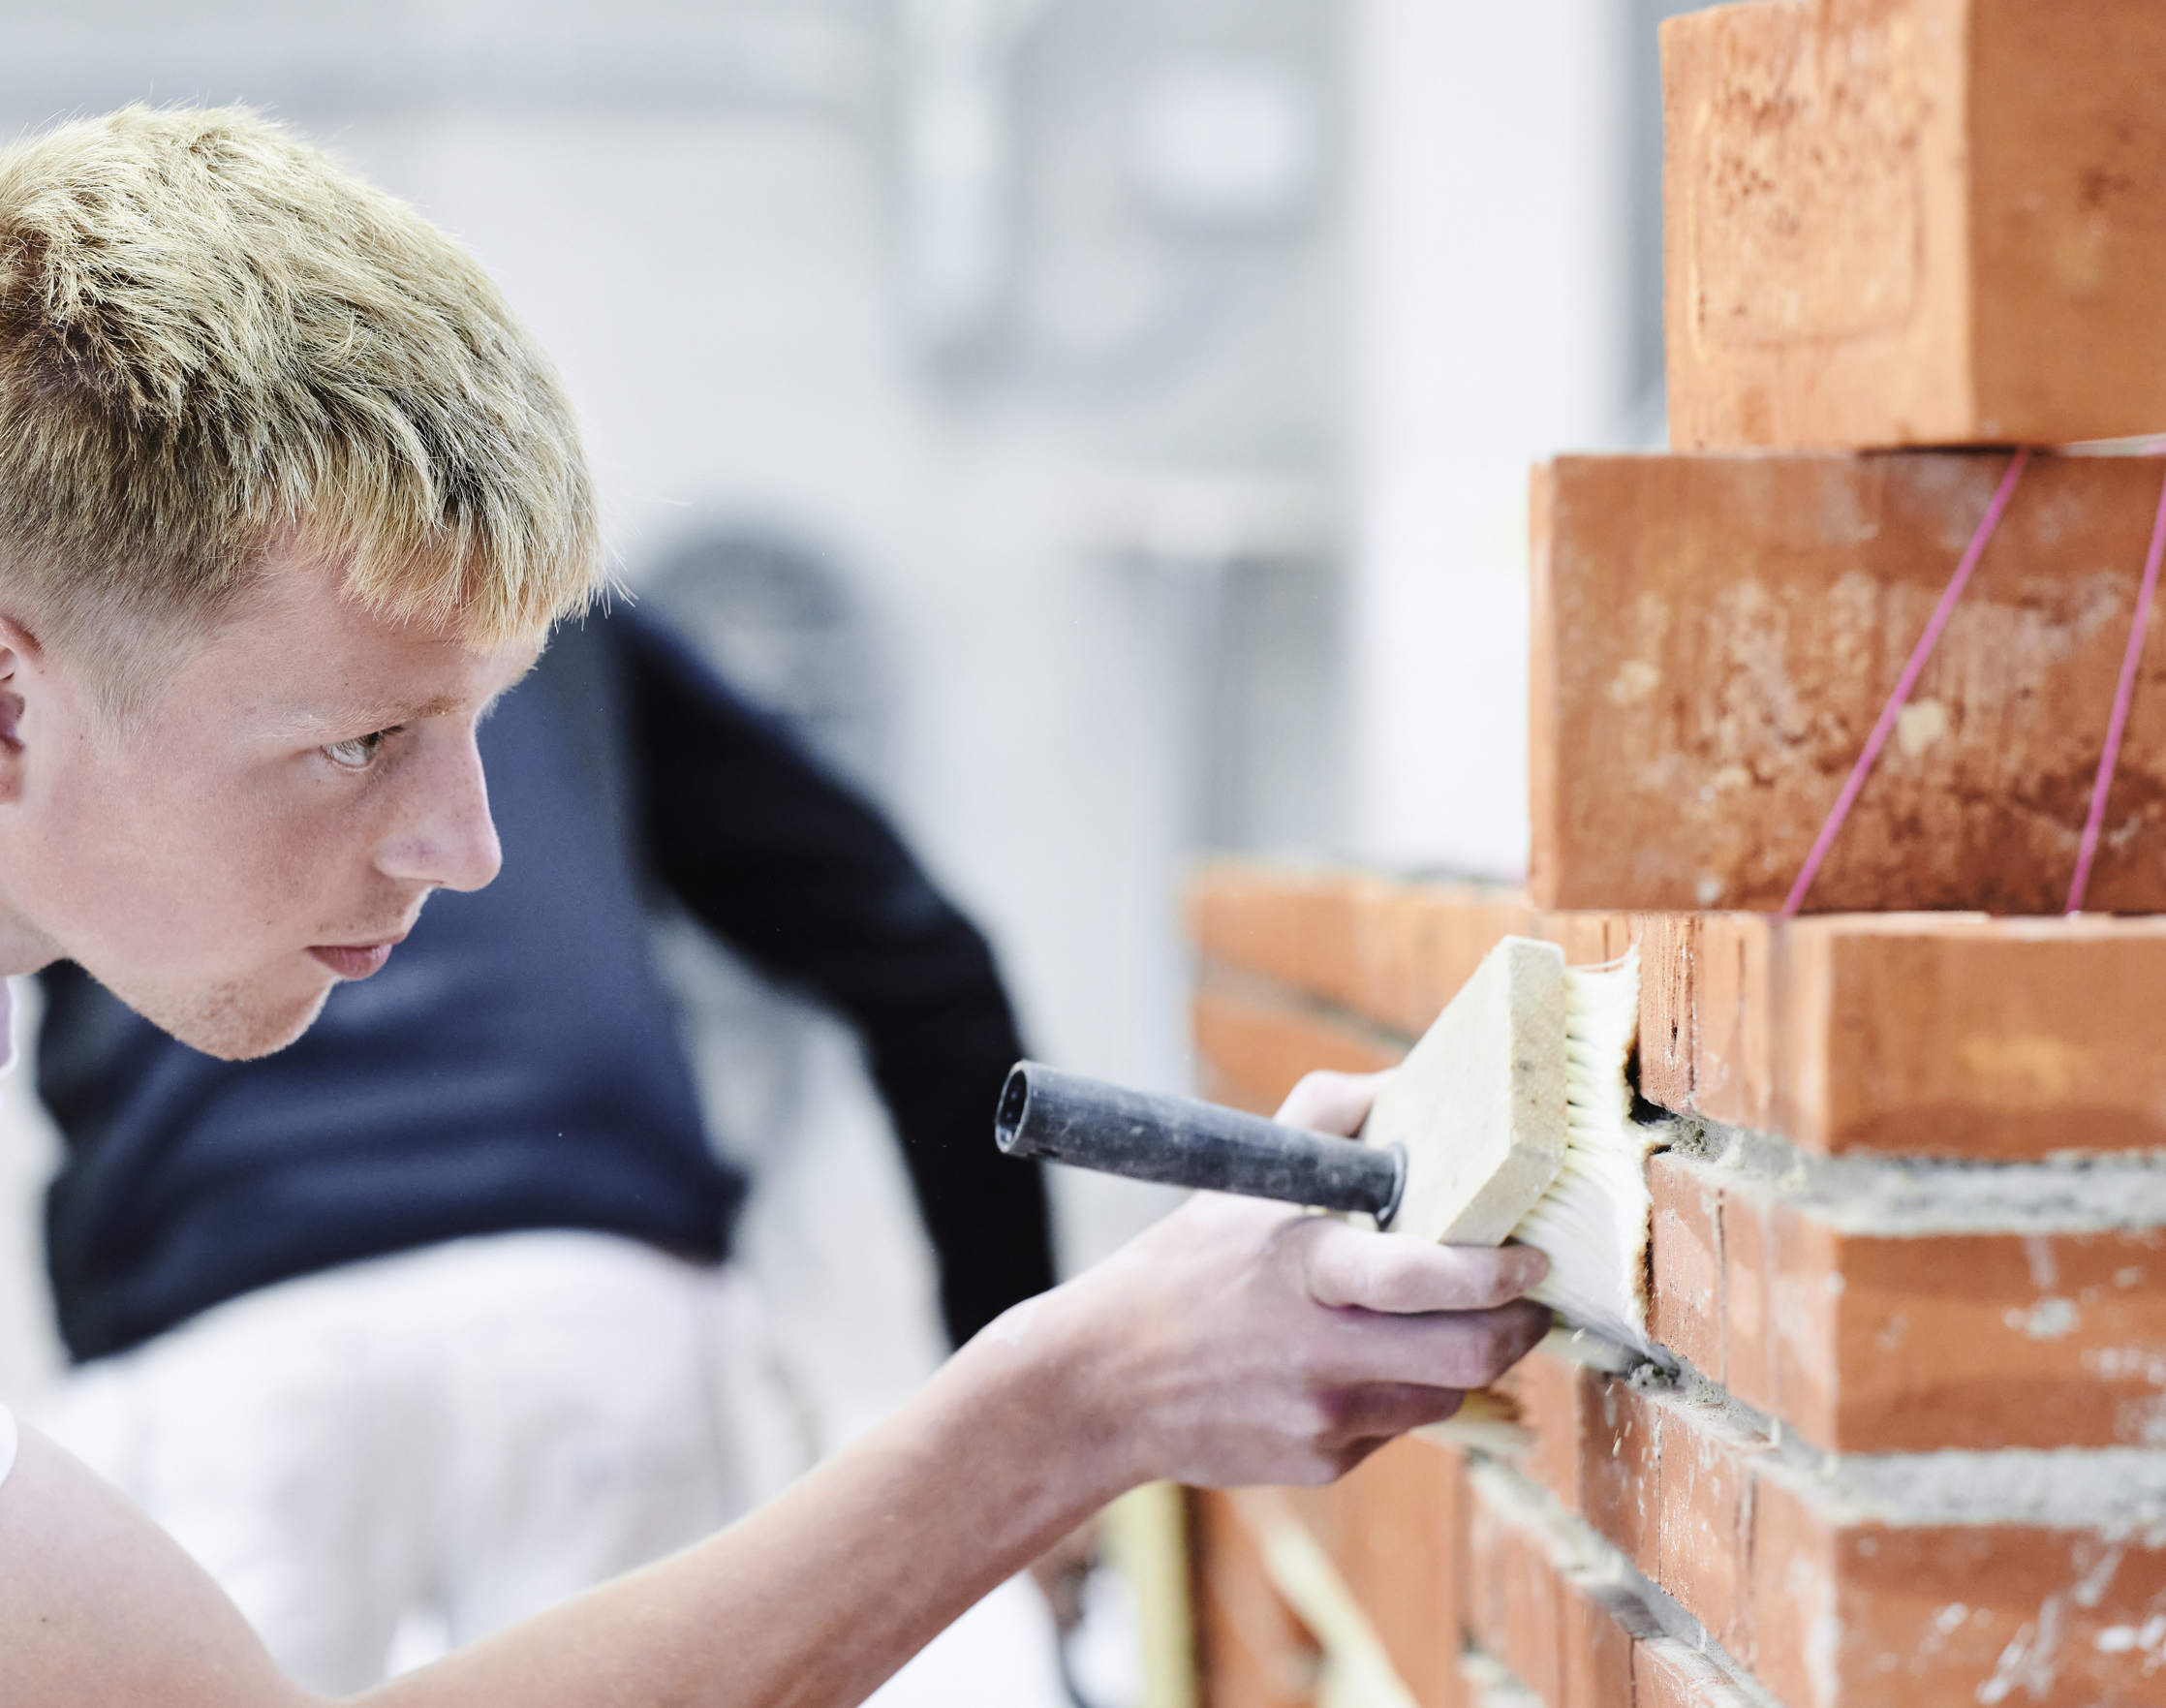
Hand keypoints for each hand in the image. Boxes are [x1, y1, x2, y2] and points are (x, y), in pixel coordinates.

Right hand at [1024, 1070, 1550, 1492]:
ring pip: (1446, 1393)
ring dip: (1460, 1359)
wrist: (1104, 1385)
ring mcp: (1324, 1419)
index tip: (1530, 1256)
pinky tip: (1361, 1367)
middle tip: (1527, 1301)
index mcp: (1307, 1270)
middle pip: (1470, 1354)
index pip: (1430, 1278)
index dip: (1498, 1273)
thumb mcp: (1244, 1185)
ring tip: (1442, 1324)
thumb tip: (1401, 1080)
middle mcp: (1321, 1352)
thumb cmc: (1182, 1270)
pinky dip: (1400, 1395)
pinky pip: (1400, 1429)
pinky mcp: (1322, 1464)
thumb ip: (1325, 1119)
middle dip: (1518, 1327)